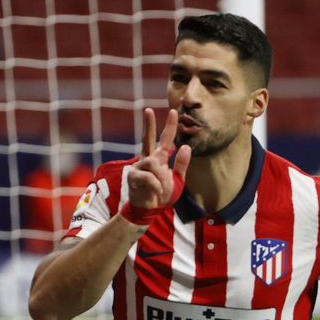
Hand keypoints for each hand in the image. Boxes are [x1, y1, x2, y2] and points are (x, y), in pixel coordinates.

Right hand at [123, 108, 191, 223]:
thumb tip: (186, 146)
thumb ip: (181, 165)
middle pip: (147, 138)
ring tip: (161, 189)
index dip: (170, 127)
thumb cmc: (161, 196)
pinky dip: (156, 186)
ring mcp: (139, 167)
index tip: (173, 111)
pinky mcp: (133, 176)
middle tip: (148, 110)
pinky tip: (156, 192)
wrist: (149, 210)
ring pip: (153, 163)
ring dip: (161, 178)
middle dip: (148, 124)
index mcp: (159, 159)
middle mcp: (148, 160)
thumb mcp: (177, 181)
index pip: (165, 140)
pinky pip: (149, 177)